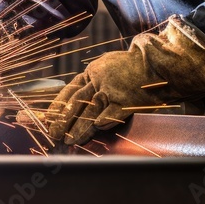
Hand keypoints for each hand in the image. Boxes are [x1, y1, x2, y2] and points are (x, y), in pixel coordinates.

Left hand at [44, 15, 204, 144]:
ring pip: (90, 112)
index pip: (69, 90)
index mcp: (92, 72)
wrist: (157, 63)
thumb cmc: (133, 67)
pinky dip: (104, 122)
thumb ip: (94, 79)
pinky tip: (97, 130)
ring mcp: (112, 90)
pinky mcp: (126, 100)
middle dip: (63, 120)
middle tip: (53, 133)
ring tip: (70, 140)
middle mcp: (99, 80)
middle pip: (76, 103)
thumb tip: (78, 95)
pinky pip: (112, 113)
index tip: (48, 117)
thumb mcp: (108, 66)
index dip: (57, 105)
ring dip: (79, 128)